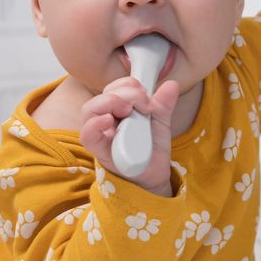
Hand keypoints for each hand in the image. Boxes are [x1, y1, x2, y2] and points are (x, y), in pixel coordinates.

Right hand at [80, 77, 180, 195]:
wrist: (153, 176)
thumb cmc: (150, 149)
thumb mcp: (160, 123)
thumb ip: (164, 105)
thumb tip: (172, 84)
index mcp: (118, 110)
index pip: (114, 88)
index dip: (128, 85)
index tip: (147, 96)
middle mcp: (106, 120)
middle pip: (102, 96)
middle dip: (125, 93)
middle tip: (144, 105)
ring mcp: (101, 134)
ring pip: (90, 109)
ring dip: (111, 103)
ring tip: (129, 111)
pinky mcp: (99, 150)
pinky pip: (88, 135)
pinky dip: (96, 124)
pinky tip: (108, 120)